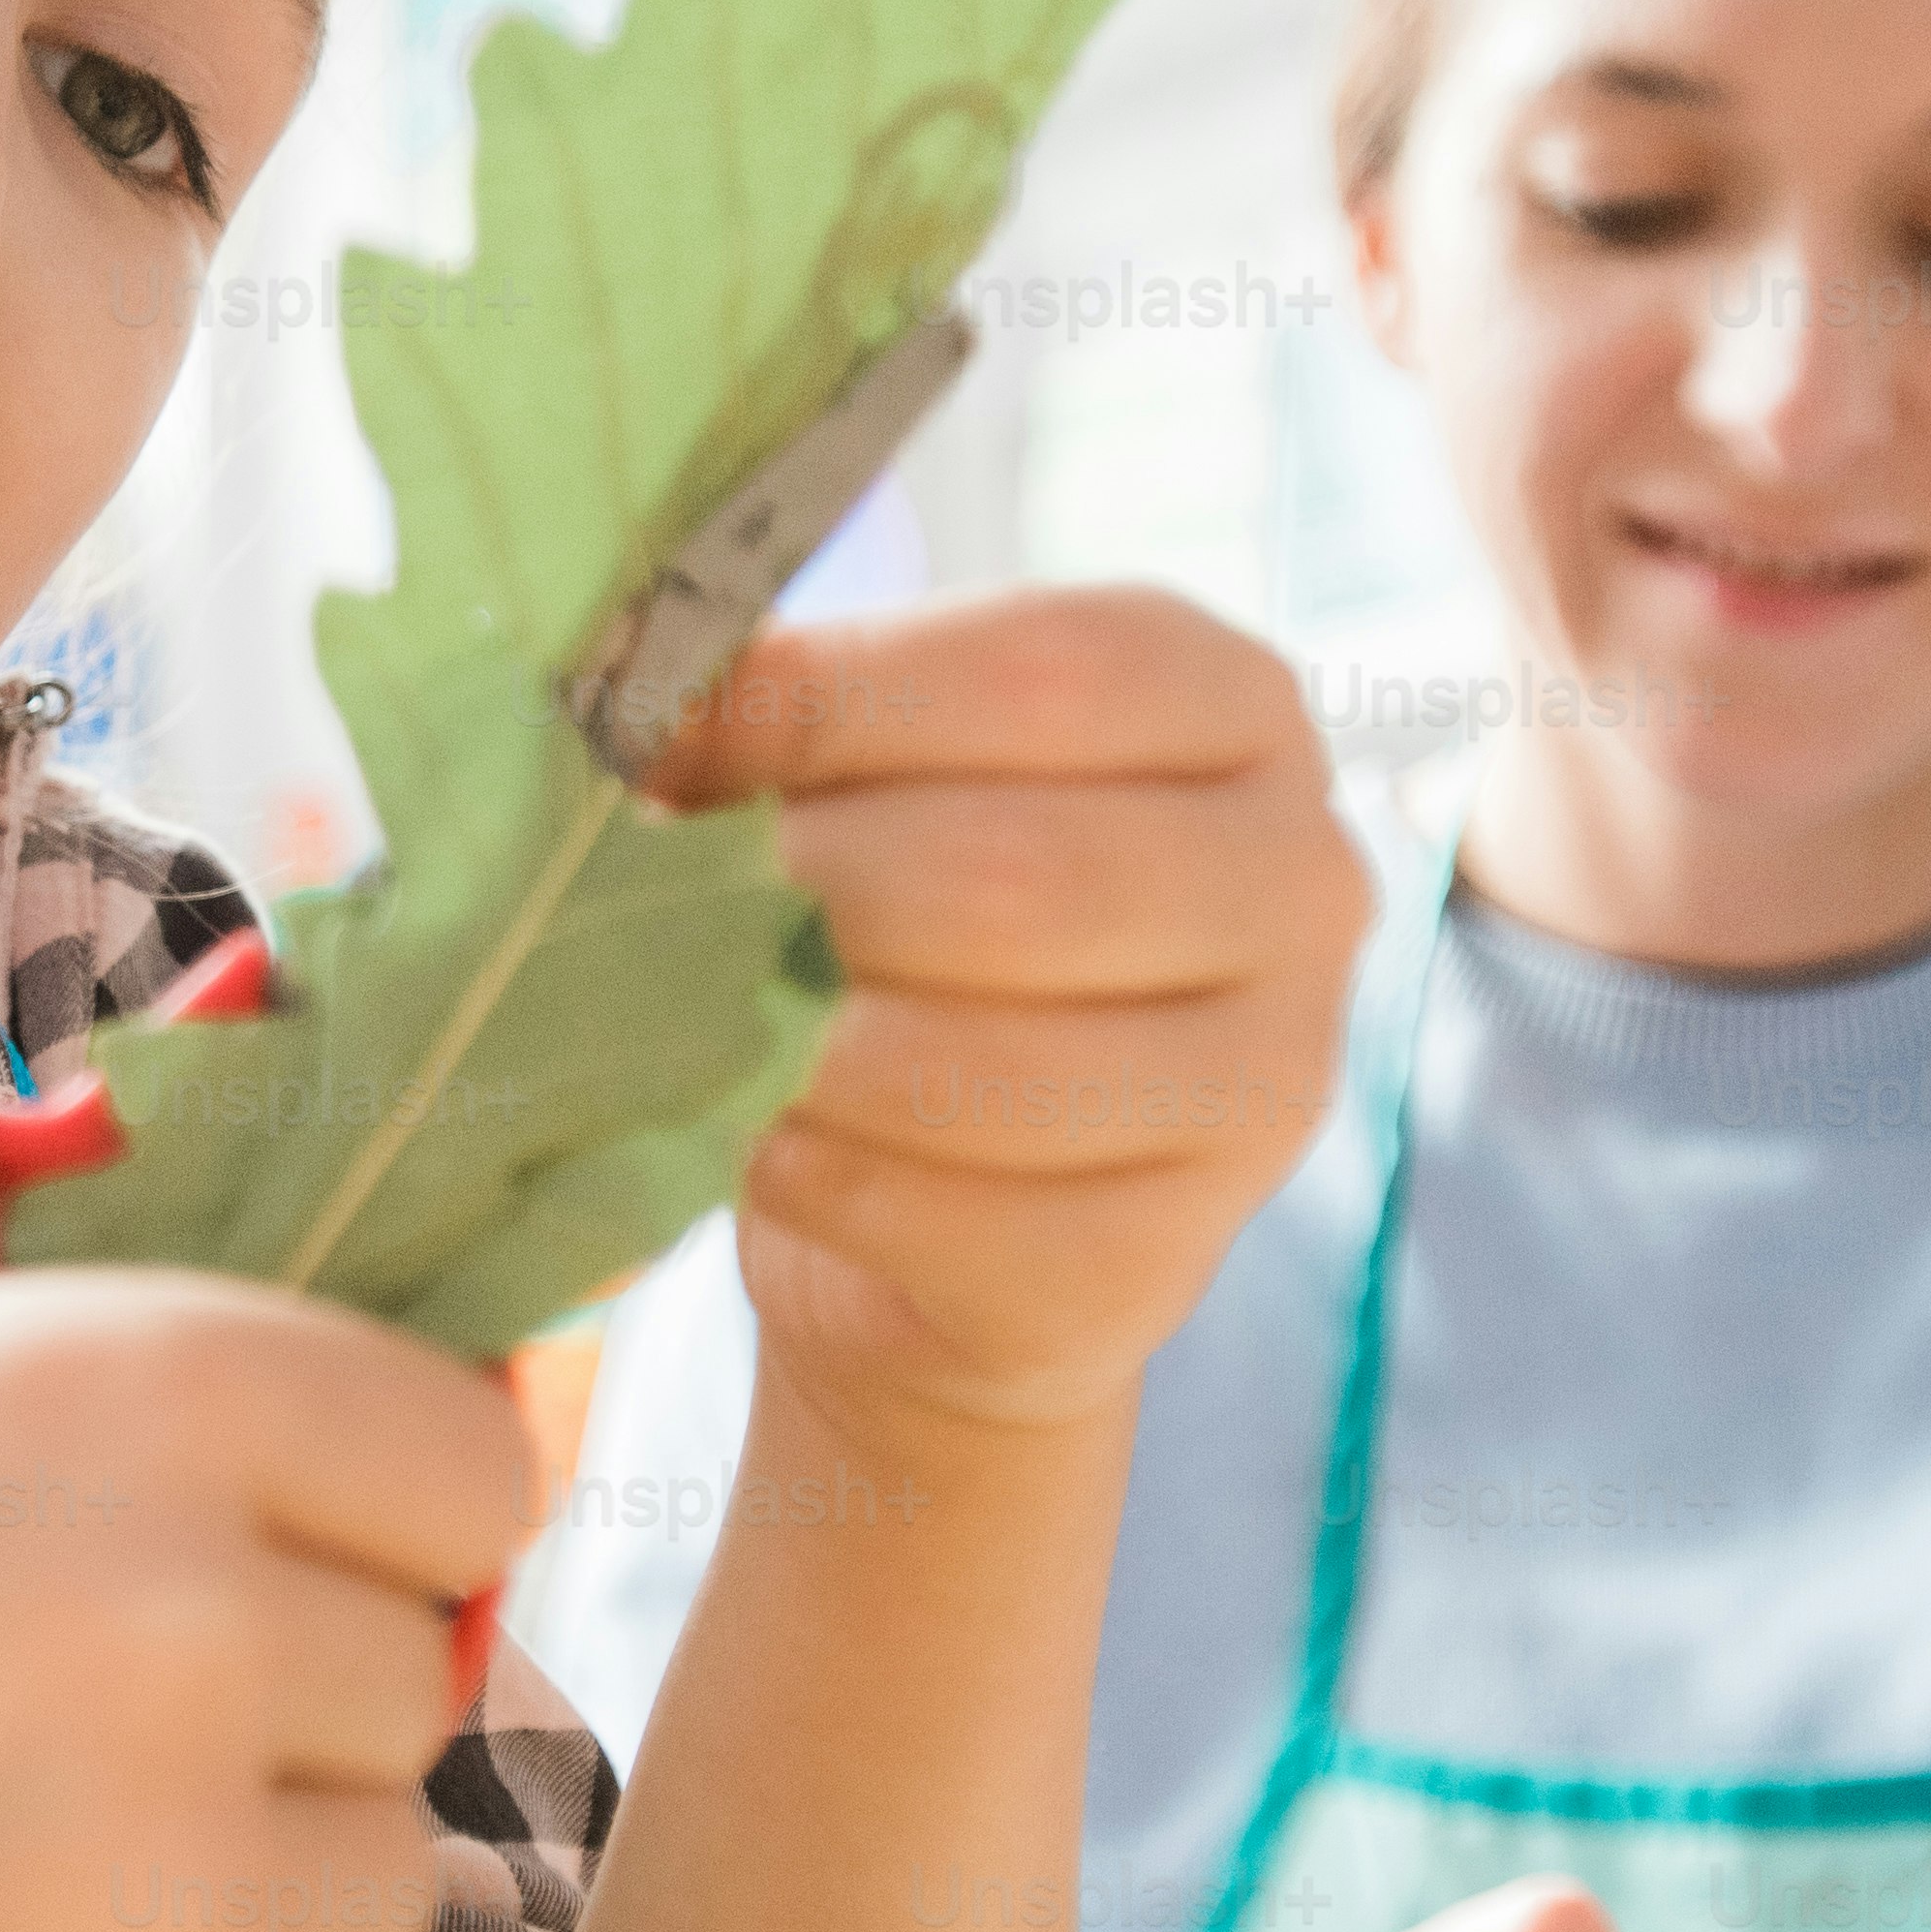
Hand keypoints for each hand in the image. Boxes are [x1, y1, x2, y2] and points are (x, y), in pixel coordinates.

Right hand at [0, 1136, 536, 1931]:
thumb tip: (184, 1117)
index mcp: (143, 1395)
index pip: (473, 1466)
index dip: (368, 1508)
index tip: (249, 1551)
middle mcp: (196, 1640)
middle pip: (430, 1680)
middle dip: (286, 1699)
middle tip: (50, 1725)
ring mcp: (186, 1912)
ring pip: (390, 1886)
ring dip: (250, 1884)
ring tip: (2, 1870)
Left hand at [645, 586, 1362, 1443]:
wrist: (925, 1232)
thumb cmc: (892, 946)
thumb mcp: (860, 787)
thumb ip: (777, 719)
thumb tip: (631, 692)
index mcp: (1231, 704)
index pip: (1049, 666)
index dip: (829, 698)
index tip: (665, 733)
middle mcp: (1299, 881)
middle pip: (1018, 872)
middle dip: (796, 891)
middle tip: (652, 909)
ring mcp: (1264, 1085)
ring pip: (990, 1066)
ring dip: (794, 1048)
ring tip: (684, 1024)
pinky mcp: (1167, 1265)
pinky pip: (960, 1224)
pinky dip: (820, 1182)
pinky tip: (758, 1148)